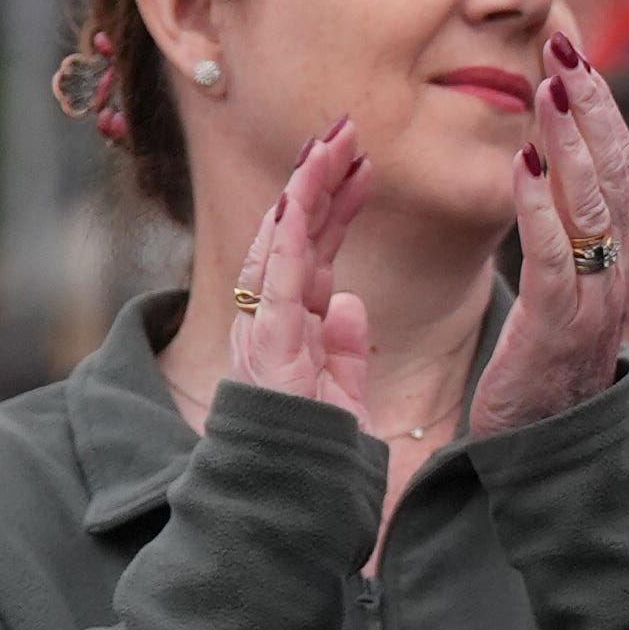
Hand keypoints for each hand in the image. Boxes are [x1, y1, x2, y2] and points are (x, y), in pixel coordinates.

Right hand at [223, 121, 378, 424]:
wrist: (290, 501)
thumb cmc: (314, 452)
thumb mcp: (344, 392)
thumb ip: (346, 348)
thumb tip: (352, 303)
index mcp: (295, 324)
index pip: (316, 248)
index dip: (337, 202)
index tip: (363, 161)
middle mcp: (273, 317)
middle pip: (296, 232)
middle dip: (320, 177)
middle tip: (349, 128)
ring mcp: (265, 327)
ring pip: (280, 243)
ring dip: (305, 190)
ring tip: (331, 143)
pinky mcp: (267, 344)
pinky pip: (275, 280)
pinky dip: (288, 237)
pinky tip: (302, 198)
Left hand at [470, 35, 628, 435]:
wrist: (552, 453)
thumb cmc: (545, 367)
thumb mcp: (564, 288)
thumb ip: (562, 231)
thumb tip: (541, 165)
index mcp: (619, 256)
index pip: (622, 165)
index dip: (603, 107)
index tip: (575, 55)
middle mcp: (619, 270)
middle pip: (620, 170)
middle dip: (593, 105)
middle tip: (564, 47)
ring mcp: (596, 299)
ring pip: (594, 203)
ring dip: (571, 139)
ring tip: (547, 87)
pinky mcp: (560, 327)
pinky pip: (553, 254)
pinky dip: (538, 202)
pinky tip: (522, 159)